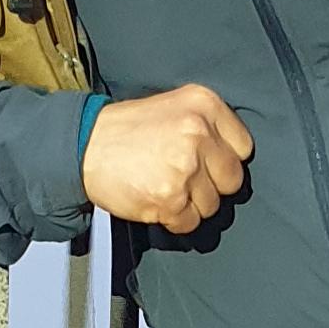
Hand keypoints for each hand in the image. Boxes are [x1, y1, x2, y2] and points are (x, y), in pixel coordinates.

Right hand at [81, 84, 251, 233]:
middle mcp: (198, 132)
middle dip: (211, 185)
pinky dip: (174, 219)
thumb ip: (208, 125)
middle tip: (184, 177)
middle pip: (232, 179)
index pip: (243, 147)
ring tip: (165, 185)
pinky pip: (190, 223)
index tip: (207, 161)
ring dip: (191, 204)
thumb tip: (234, 156)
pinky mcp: (170, 198)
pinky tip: (156, 200)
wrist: (85, 146)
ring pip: (212, 205)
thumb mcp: (173, 107)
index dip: (224, 159)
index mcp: (204, 104)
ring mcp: (185, 167)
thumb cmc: (127, 130)